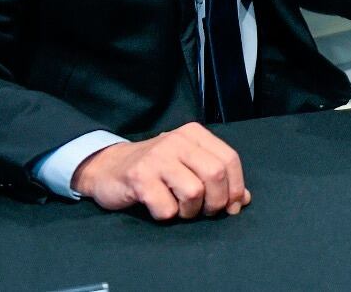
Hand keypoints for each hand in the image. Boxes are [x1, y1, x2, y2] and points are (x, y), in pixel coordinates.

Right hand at [72, 122, 248, 219]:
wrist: (108, 167)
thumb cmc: (155, 169)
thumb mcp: (188, 164)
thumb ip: (216, 177)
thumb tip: (242, 200)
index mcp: (194, 134)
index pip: (230, 159)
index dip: (235, 187)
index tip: (231, 206)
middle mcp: (177, 141)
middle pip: (216, 174)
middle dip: (216, 202)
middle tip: (205, 211)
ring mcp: (157, 158)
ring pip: (194, 192)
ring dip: (191, 211)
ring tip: (180, 208)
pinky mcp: (139, 178)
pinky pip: (167, 208)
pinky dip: (168, 215)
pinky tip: (159, 207)